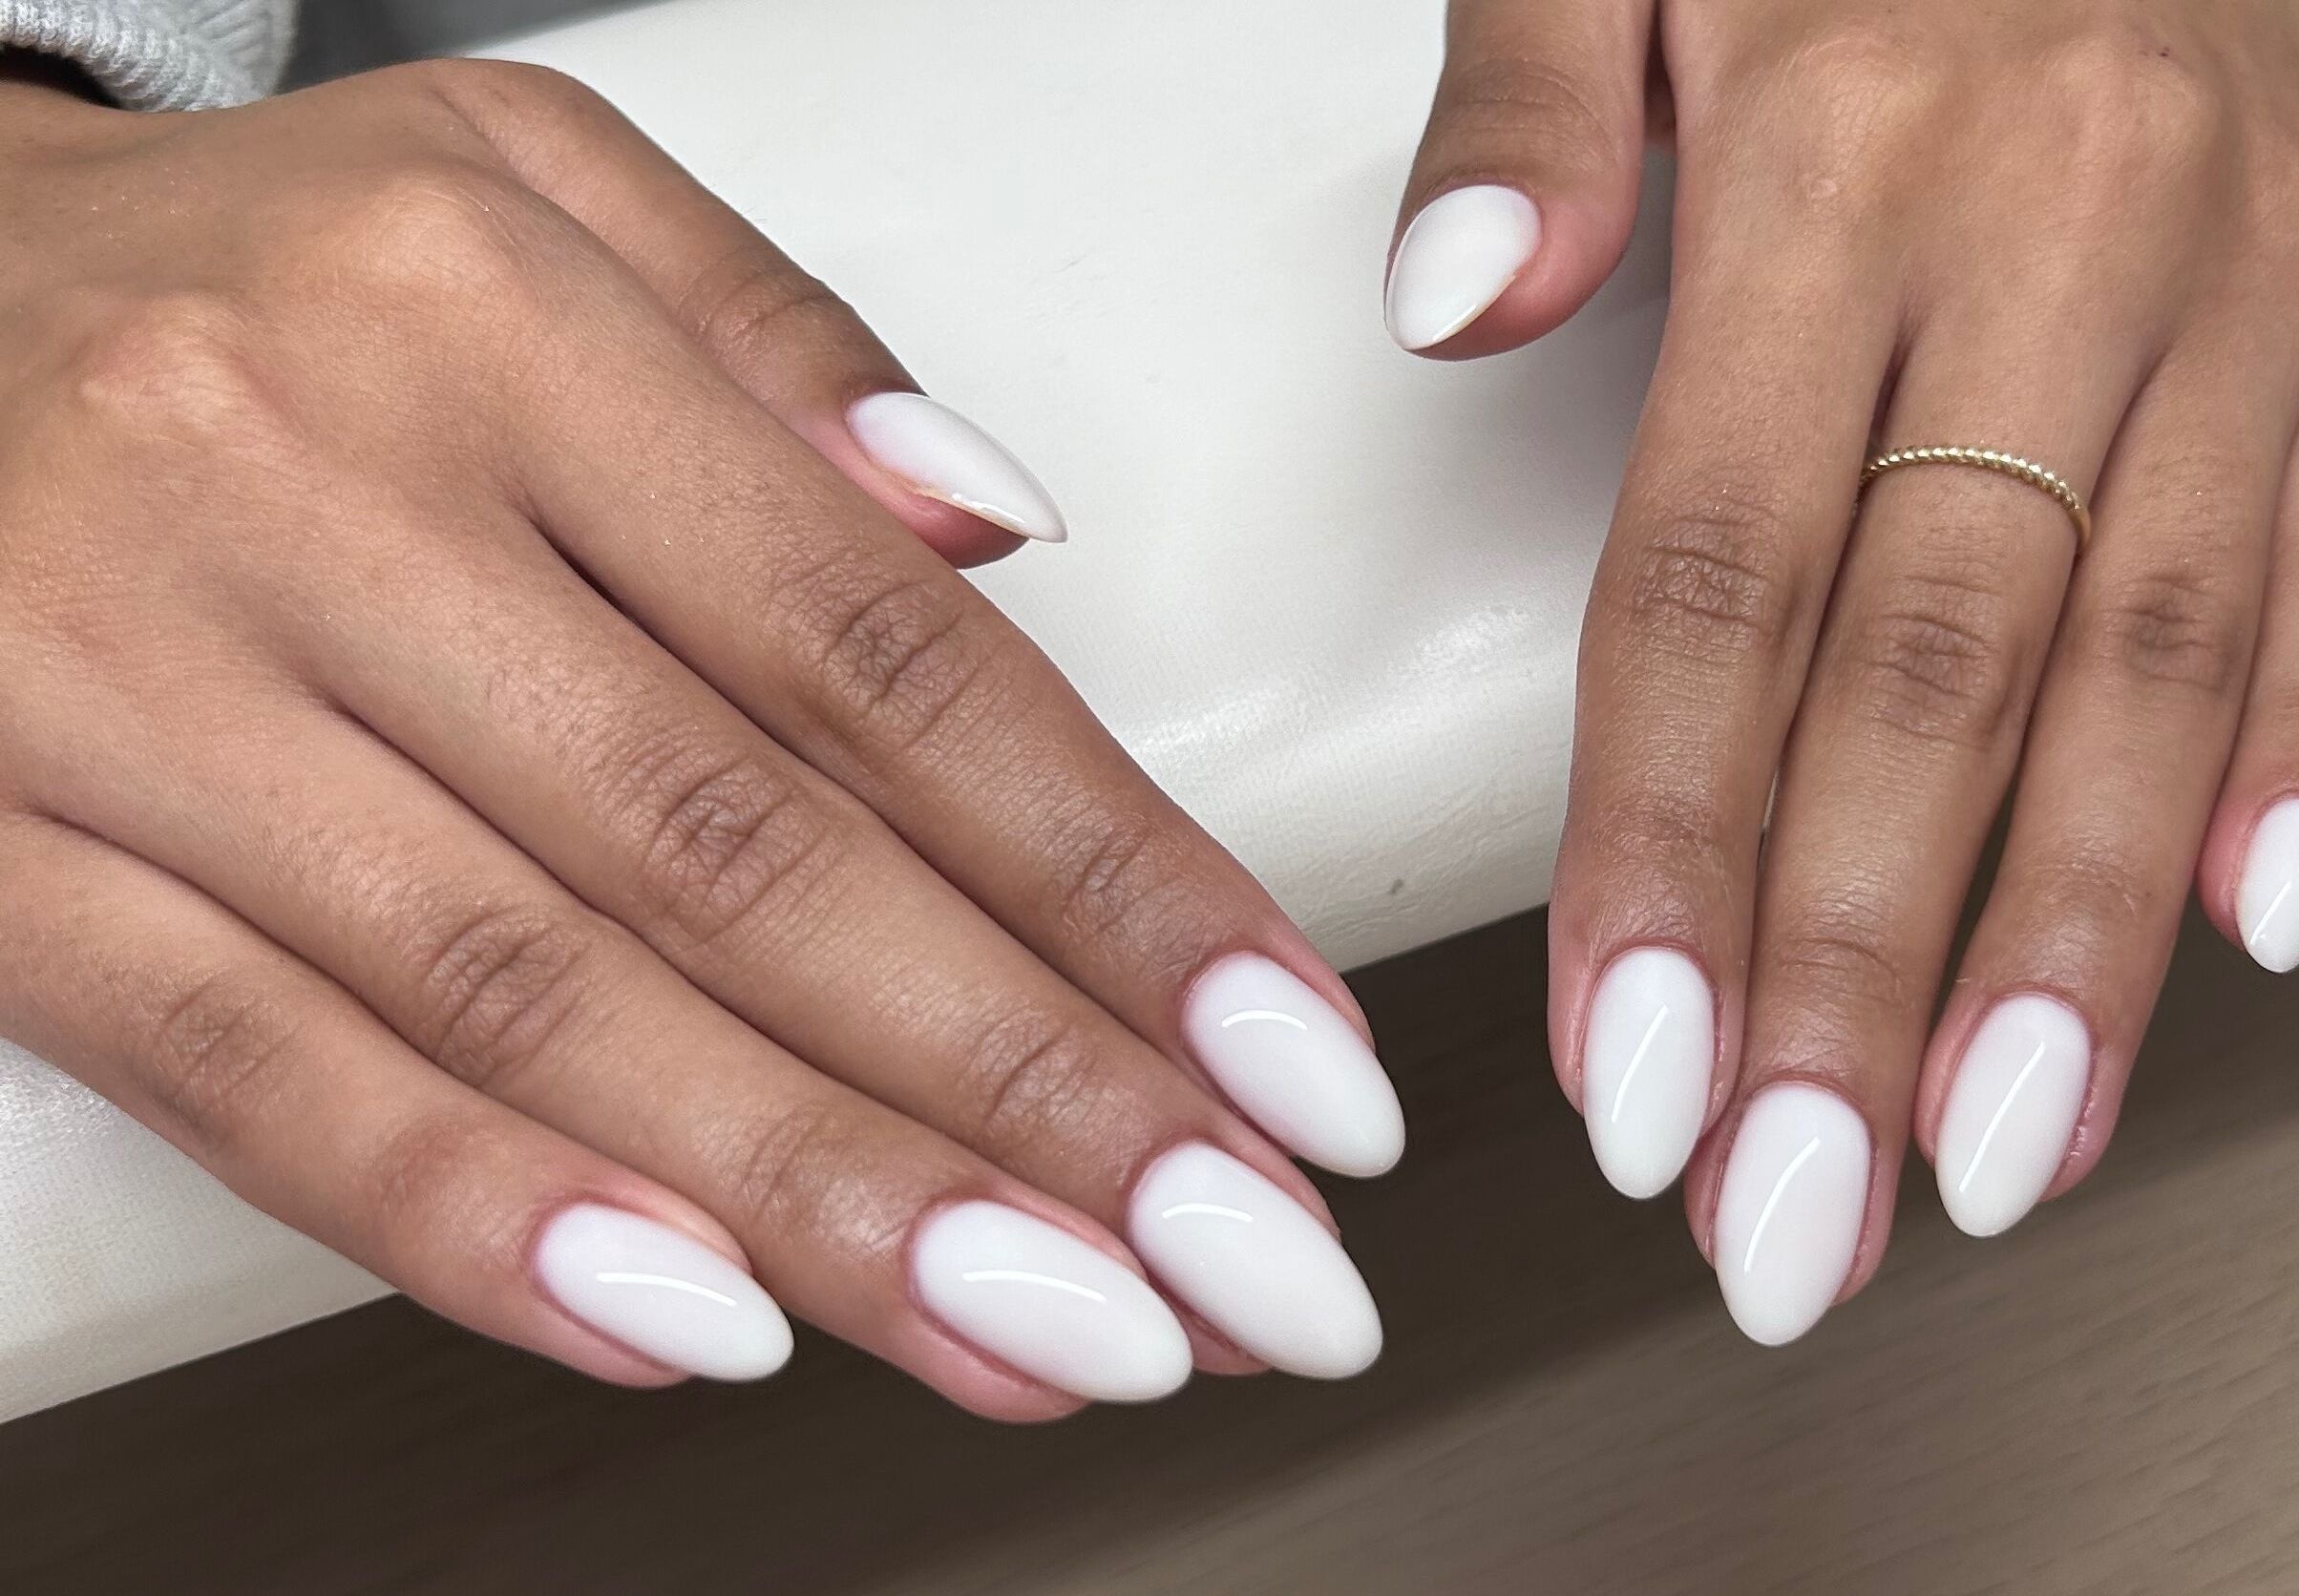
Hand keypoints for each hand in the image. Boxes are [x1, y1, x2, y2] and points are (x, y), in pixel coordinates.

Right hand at [0, 61, 1403, 1413]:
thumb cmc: (226, 269)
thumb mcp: (513, 184)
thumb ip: (778, 342)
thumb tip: (998, 527)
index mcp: (493, 328)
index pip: (884, 658)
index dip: (1117, 879)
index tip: (1287, 1052)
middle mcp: (314, 500)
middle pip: (745, 855)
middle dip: (1029, 1090)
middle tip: (1234, 1258)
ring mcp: (129, 688)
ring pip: (533, 996)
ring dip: (823, 1198)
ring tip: (1050, 1333)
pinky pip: (243, 1069)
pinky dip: (474, 1218)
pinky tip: (694, 1324)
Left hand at [1388, 0, 2298, 1338]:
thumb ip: (1529, 104)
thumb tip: (1455, 296)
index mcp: (1848, 158)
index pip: (1723, 574)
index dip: (1671, 844)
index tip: (1630, 1059)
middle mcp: (2068, 230)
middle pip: (1936, 672)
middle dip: (1854, 975)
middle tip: (1788, 1205)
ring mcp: (2250, 284)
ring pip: (2157, 665)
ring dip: (2071, 945)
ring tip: (1991, 1153)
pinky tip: (2245, 935)